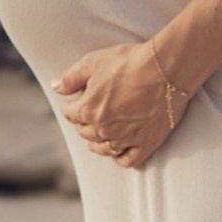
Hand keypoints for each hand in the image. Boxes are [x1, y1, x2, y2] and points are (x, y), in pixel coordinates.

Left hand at [53, 39, 190, 169]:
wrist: (166, 69)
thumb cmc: (129, 62)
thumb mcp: (93, 62)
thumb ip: (71, 77)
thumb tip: (55, 87)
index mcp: (88, 110)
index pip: (70, 113)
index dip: (71, 105)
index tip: (75, 100)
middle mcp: (103, 129)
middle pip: (85, 132)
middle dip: (83, 123)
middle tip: (88, 115)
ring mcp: (125, 139)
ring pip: (104, 148)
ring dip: (97, 143)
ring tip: (99, 137)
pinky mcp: (146, 143)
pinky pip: (128, 160)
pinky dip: (121, 157)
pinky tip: (119, 152)